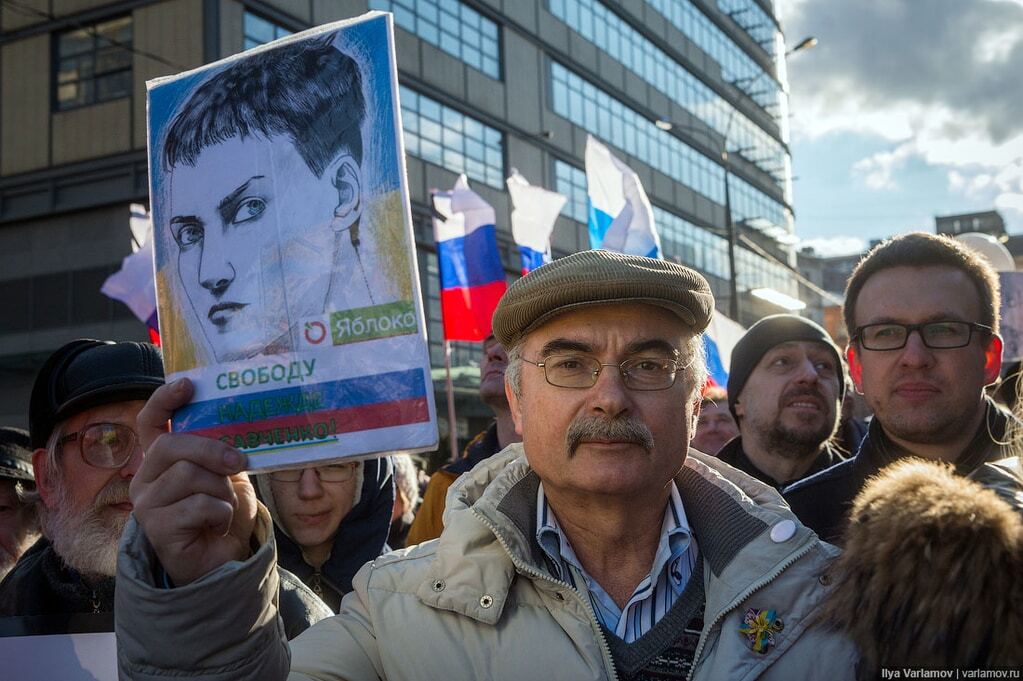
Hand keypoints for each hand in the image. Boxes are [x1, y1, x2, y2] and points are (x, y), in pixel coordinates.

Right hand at [131, 378, 257, 585]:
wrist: (223, 560)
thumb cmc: (222, 514)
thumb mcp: (227, 475)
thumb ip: (222, 450)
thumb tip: (237, 423)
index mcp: (162, 460)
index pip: (150, 422)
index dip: (164, 400)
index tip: (187, 385)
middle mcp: (146, 479)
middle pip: (171, 446)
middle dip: (211, 450)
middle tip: (239, 463)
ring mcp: (147, 505)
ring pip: (189, 476)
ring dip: (221, 490)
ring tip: (225, 506)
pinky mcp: (157, 530)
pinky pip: (199, 506)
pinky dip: (220, 513)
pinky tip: (217, 525)